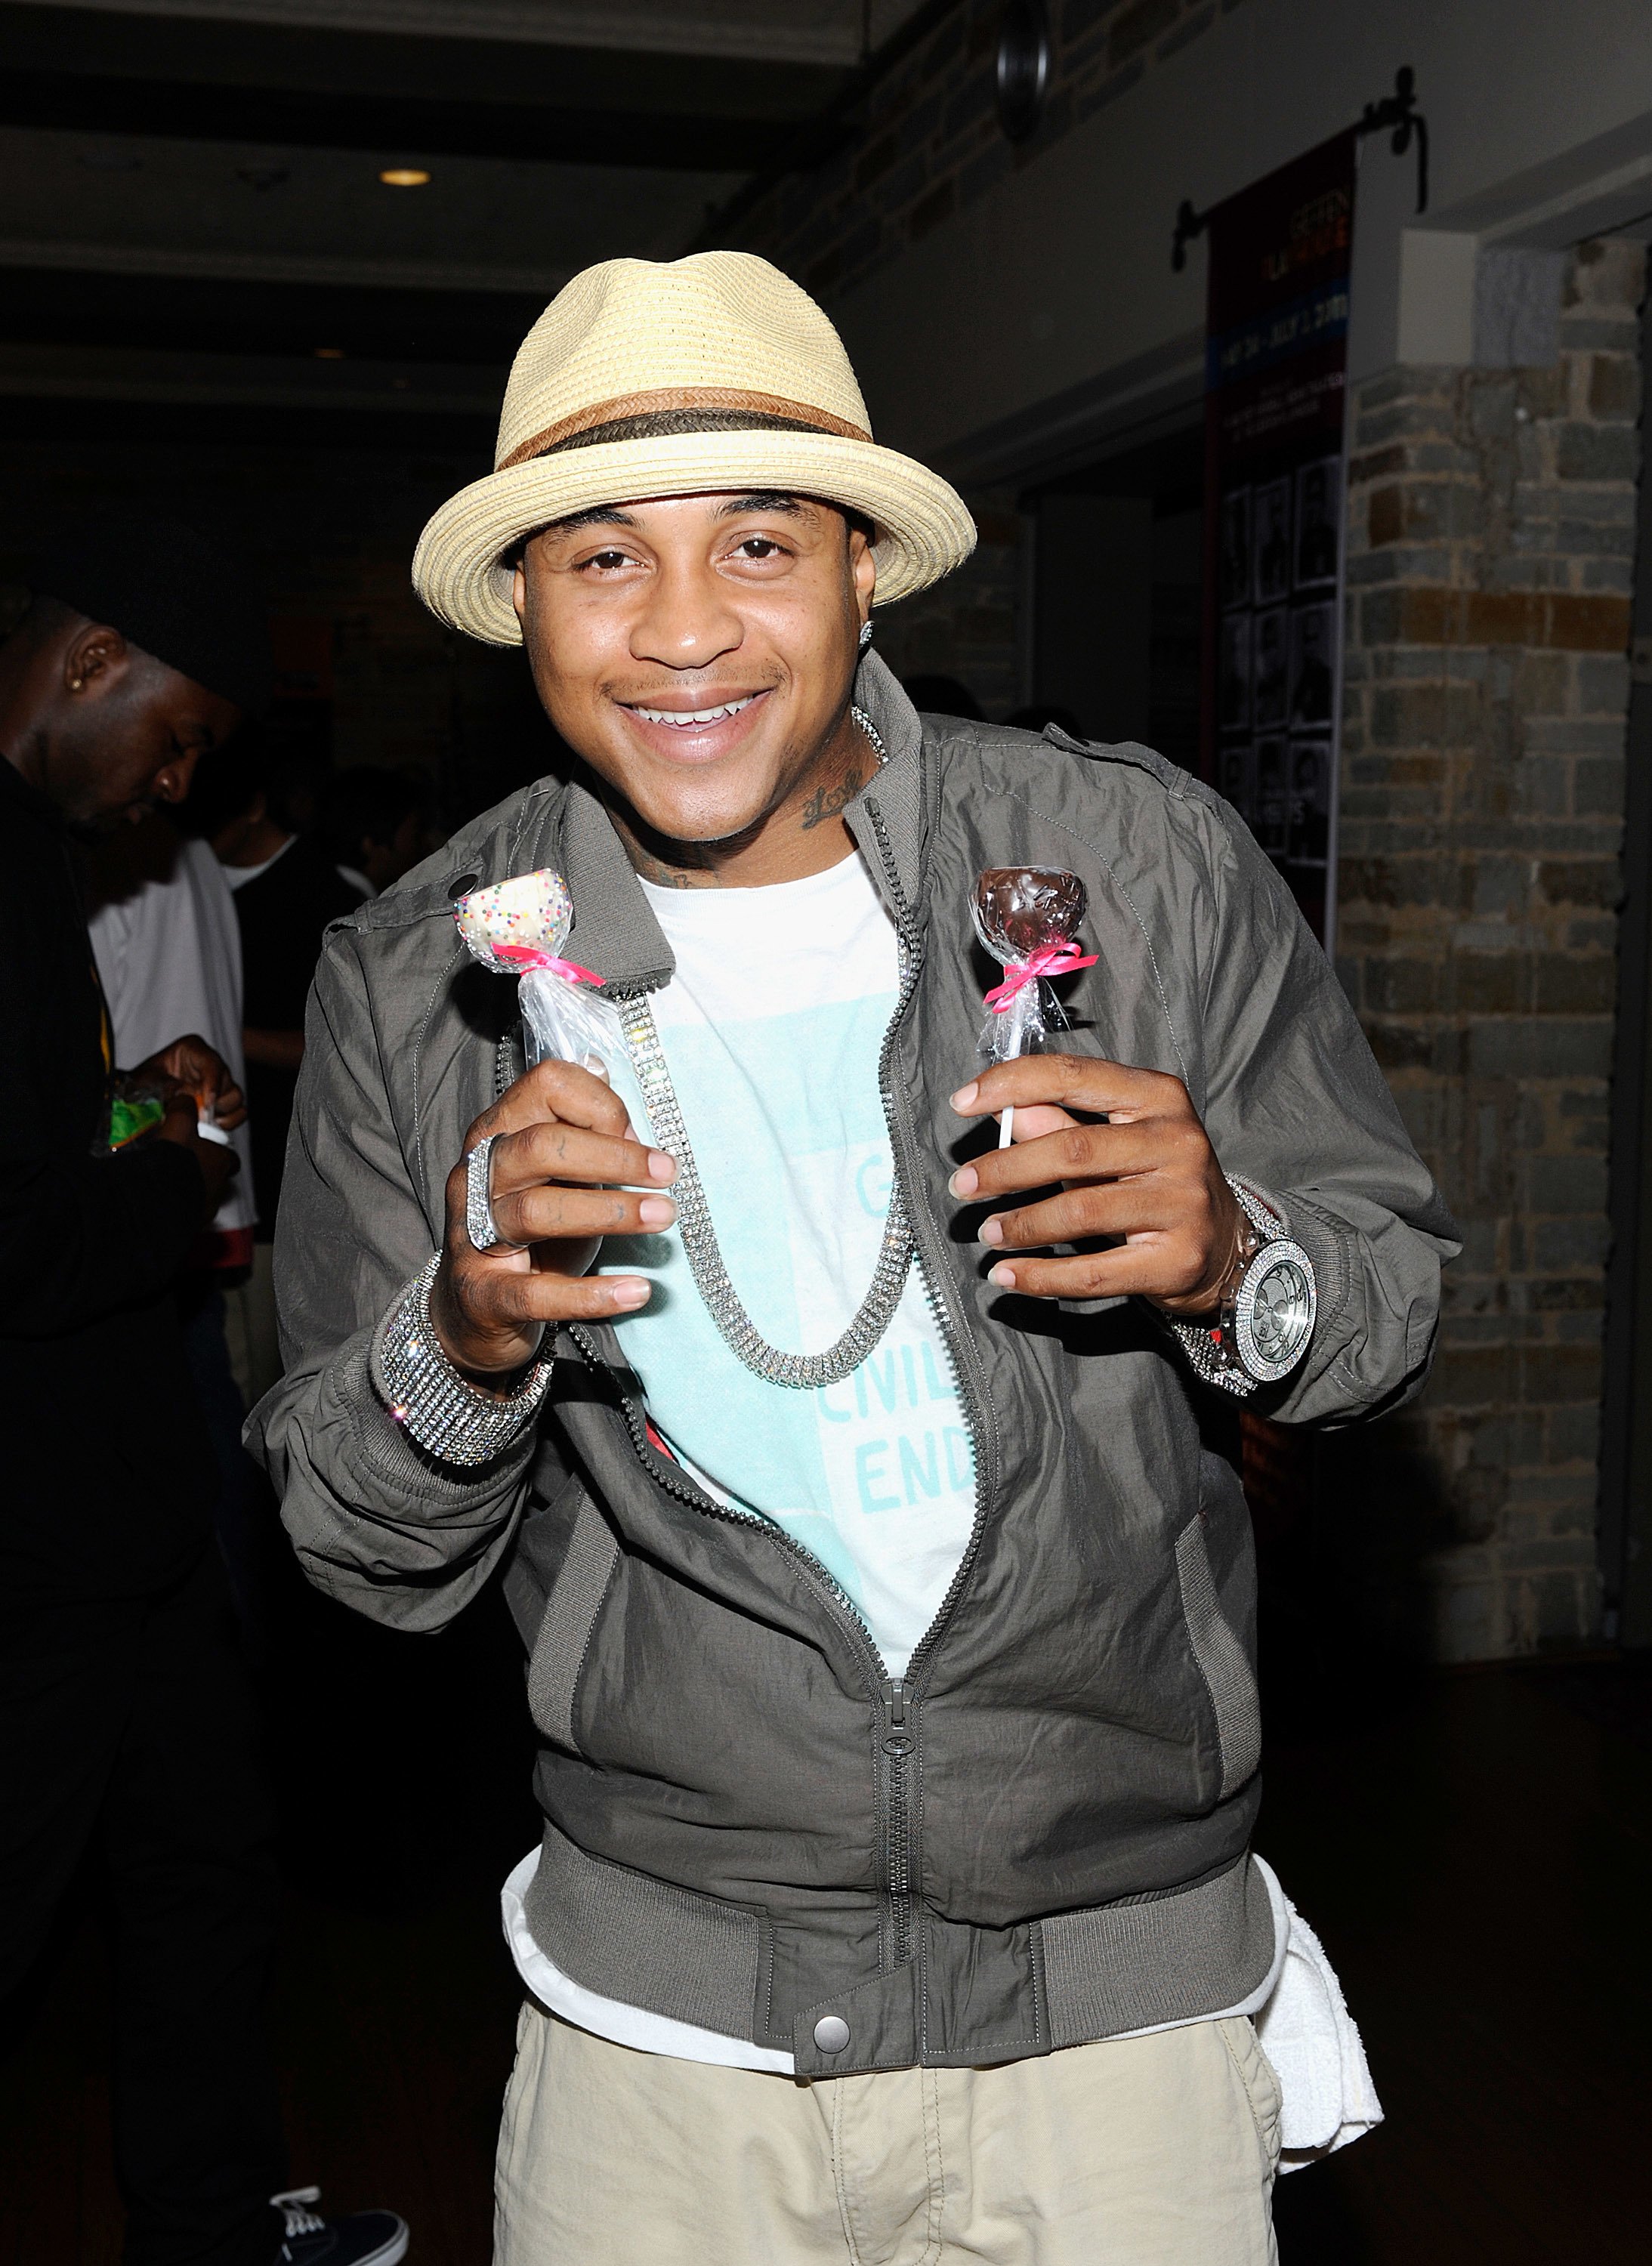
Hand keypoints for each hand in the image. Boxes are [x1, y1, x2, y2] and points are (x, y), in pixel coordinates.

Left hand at [136, 1034, 247, 1130]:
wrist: (138, 1099)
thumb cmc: (142, 1084)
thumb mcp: (146, 1080)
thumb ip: (165, 1086)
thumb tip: (185, 1098)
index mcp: (191, 1050)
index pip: (211, 1062)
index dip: (213, 1083)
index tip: (207, 1102)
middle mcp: (209, 1065)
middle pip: (227, 1081)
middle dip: (216, 1101)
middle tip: (201, 1116)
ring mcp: (217, 1084)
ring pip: (236, 1098)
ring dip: (223, 1113)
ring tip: (203, 1123)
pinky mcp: (221, 1103)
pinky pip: (238, 1113)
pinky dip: (228, 1122)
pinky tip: (210, 1127)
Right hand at [153, 1090, 239, 1215]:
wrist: (159, 1199)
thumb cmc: (175, 1160)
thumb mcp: (178, 1125)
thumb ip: (183, 1109)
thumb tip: (185, 1098)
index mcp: (222, 1162)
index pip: (230, 1158)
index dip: (218, 1153)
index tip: (205, 1151)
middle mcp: (220, 1188)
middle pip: (215, 1178)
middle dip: (201, 1173)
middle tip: (180, 1167)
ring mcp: (207, 1209)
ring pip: (202, 1197)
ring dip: (190, 1190)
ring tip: (167, 1184)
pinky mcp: (192, 1225)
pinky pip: (187, 1213)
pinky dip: (178, 1207)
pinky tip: (161, 1200)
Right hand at [430, 1059, 677, 1380]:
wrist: (477, 1310)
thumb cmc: (532, 1234)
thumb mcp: (557, 1176)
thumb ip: (584, 1136)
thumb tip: (621, 1100)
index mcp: (497, 1134)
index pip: (546, 1086)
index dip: (600, 1105)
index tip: (638, 1136)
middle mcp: (476, 1177)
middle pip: (541, 1147)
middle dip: (614, 1156)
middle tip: (667, 1174)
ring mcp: (472, 1235)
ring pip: (537, 1211)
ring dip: (611, 1212)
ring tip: (663, 1217)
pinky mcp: (484, 1294)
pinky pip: (536, 1293)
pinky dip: (591, 1294)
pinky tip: (637, 1291)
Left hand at [948, 1055, 1244, 1313]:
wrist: (1226, 1247)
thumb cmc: (1157, 1183)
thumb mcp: (1115, 1142)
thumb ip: (1059, 1122)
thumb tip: (1000, 1108)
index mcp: (1159, 1098)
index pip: (1074, 1076)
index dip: (1012, 1085)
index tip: (962, 1103)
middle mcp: (1177, 1143)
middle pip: (1072, 1149)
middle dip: (1005, 1168)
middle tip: (963, 1185)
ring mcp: (1182, 1203)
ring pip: (1080, 1211)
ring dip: (1021, 1225)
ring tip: (988, 1232)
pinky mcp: (1176, 1260)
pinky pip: (1095, 1273)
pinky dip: (1042, 1277)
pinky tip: (1009, 1274)